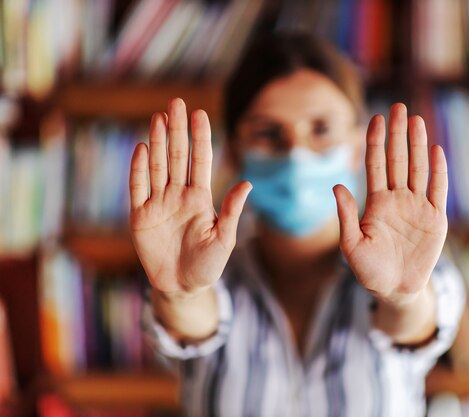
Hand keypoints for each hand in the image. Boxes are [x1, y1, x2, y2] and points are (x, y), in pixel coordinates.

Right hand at [129, 98, 251, 297]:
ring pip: (158, 166)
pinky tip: (142, 148)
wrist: (182, 287)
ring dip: (158, 142)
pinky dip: (139, 170)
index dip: (200, 138)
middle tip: (176, 102)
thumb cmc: (208, 265)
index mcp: (200, 198)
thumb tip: (248, 182)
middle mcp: (179, 195)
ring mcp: (159, 204)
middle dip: (178, 130)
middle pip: (178, 156)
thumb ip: (232, 211)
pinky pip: (138, 189)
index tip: (200, 113)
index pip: (200, 161)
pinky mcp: (141, 217)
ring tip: (158, 117)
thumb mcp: (225, 239)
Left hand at [333, 103, 447, 305]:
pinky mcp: (435, 219)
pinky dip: (438, 170)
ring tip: (416, 120)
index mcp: (376, 203)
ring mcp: (417, 206)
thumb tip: (336, 184)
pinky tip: (436, 150)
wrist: (396, 290)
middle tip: (398, 107)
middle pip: (397, 160)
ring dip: (417, 144)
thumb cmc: (369, 271)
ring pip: (417, 168)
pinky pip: (438, 189)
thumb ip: (345, 216)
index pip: (375, 165)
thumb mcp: (351, 245)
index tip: (375, 118)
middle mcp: (397, 199)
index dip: (375, 142)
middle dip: (397, 134)